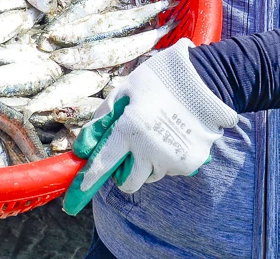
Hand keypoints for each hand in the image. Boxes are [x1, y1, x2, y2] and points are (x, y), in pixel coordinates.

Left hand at [62, 39, 237, 214]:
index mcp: (128, 129)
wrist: (205, 79)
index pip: (102, 165)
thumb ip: (102, 120)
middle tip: (130, 151)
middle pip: (128, 182)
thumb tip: (83, 147)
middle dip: (124, 173)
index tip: (74, 199)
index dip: (86, 183)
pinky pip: (171, 169)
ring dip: (148, 163)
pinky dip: (168, 158)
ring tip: (157, 133)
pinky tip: (173, 135)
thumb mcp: (124, 91)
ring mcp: (171, 159)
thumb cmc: (159, 80)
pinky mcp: (190, 163)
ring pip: (151, 175)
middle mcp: (148, 149)